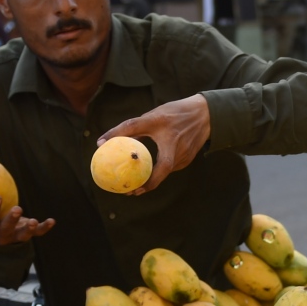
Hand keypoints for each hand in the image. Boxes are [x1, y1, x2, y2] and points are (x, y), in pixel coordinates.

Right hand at [0, 196, 54, 245]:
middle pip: (5, 230)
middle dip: (11, 219)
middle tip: (17, 208)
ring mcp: (13, 237)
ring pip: (22, 235)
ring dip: (28, 229)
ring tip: (34, 222)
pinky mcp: (26, 234)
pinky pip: (37, 233)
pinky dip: (44, 227)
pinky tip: (52, 221)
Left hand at [97, 94, 211, 194]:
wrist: (206, 115)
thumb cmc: (176, 114)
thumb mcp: (156, 116)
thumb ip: (138, 127)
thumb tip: (116, 141)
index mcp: (159, 122)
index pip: (133, 126)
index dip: (116, 134)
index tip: (100, 144)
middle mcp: (172, 139)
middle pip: (161, 168)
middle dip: (147, 183)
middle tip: (130, 191)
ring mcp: (183, 152)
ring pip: (165, 171)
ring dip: (153, 179)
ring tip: (138, 185)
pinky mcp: (188, 159)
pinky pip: (170, 168)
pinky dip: (161, 172)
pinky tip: (154, 173)